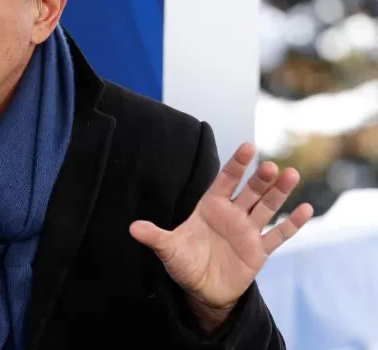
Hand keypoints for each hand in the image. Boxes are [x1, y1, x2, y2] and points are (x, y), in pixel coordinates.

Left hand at [129, 143, 312, 313]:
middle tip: (270, 166)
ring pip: (266, 208)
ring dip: (279, 193)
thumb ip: (154, 237)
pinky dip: (291, 224)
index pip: (225, 181)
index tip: (248, 147)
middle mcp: (232, 214)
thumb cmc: (185, 262)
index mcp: (210, 207)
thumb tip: (132, 228)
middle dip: (260, 179)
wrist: (202, 289)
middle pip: (249, 192)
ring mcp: (247, 231)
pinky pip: (278, 235)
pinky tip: (305, 209)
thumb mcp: (168, 249)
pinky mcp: (259, 251)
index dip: (236, 165)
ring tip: (291, 174)